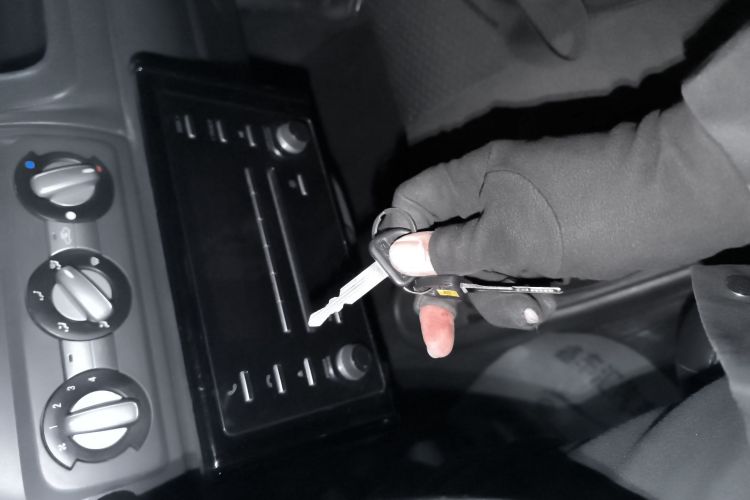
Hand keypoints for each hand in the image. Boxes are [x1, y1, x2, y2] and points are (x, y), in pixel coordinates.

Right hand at [386, 103, 749, 357]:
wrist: (677, 197)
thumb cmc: (587, 214)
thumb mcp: (510, 240)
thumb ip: (451, 250)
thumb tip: (399, 255)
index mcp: (472, 178)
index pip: (410, 202)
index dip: (399, 242)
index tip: (406, 284)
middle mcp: (489, 193)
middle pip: (442, 242)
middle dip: (446, 288)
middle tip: (444, 337)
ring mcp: (520, 214)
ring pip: (481, 263)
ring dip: (493, 294)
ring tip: (529, 309)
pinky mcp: (546, 235)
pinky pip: (516, 267)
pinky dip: (522, 289)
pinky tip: (544, 303)